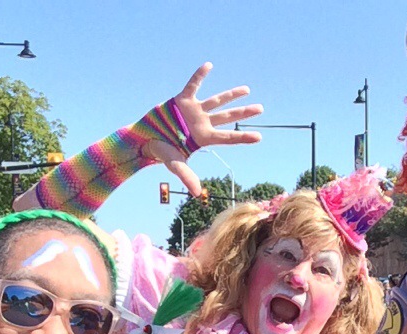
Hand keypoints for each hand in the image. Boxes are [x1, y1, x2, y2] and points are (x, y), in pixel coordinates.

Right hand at [142, 62, 263, 195]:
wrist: (145, 139)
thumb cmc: (161, 152)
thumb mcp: (176, 164)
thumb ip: (188, 177)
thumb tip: (198, 195)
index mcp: (204, 138)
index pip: (228, 138)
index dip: (243, 137)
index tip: (259, 137)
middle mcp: (202, 123)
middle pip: (228, 117)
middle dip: (243, 113)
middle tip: (261, 109)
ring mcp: (193, 111)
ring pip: (216, 101)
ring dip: (231, 95)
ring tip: (247, 89)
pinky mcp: (182, 99)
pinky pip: (193, 85)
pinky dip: (199, 75)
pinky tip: (209, 65)